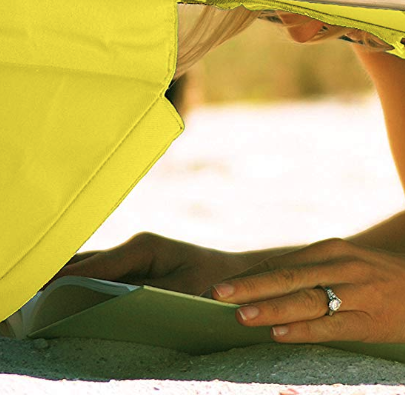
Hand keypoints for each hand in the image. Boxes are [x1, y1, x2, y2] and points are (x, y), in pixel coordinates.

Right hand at [53, 232, 246, 295]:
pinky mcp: (130, 268)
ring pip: (85, 267)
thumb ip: (148, 293)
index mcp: (144, 246)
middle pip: (83, 263)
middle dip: (54, 279)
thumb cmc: (214, 279)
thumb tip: (110, 299)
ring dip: (61, 280)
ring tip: (34, 299)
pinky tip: (58, 300)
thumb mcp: (186, 289)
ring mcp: (129, 257)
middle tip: (27, 297)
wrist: (234, 274)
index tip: (41, 293)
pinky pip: (95, 275)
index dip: (65, 280)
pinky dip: (75, 284)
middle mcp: (132, 247)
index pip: (95, 266)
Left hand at [210, 238, 404, 343]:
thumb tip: (277, 289)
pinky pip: (331, 326)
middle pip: (289, 277)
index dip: (253, 275)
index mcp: (339, 251)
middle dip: (251, 286)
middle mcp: (346, 266)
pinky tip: (279, 333)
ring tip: (239, 315)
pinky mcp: (372, 320)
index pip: (286, 264)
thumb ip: (322, 273)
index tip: (221, 285)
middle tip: (216, 295)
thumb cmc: (395, 280)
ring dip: (270, 307)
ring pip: (306, 300)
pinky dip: (303, 328)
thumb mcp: (358, 265)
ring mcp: (360, 293)